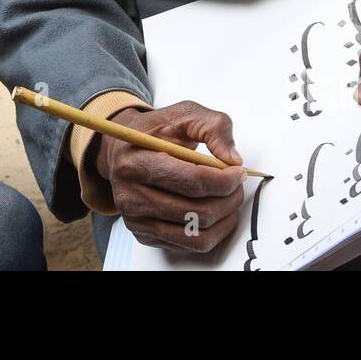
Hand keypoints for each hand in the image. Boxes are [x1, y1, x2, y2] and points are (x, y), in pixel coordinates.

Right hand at [95, 101, 247, 252]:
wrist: (122, 150)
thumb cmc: (154, 132)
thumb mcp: (184, 114)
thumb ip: (214, 127)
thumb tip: (233, 159)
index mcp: (136, 162)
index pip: (192, 181)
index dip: (224, 179)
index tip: (238, 172)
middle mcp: (130, 196)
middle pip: (197, 211)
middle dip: (229, 199)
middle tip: (237, 185)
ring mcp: (136, 220)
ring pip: (196, 234)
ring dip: (224, 219)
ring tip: (229, 199)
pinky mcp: (145, 235)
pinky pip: (189, 245)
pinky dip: (212, 231)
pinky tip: (214, 211)